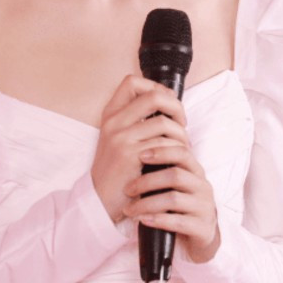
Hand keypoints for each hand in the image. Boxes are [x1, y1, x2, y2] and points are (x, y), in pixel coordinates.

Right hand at [90, 75, 188, 223]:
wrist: (99, 200)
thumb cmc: (116, 169)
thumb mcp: (118, 138)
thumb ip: (135, 119)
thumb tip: (168, 101)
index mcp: (111, 114)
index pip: (132, 82)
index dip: (155, 86)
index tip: (166, 101)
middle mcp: (114, 122)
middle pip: (153, 96)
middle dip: (175, 106)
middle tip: (182, 121)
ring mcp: (121, 138)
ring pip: (163, 123)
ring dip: (180, 134)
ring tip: (182, 145)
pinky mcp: (130, 155)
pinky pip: (164, 145)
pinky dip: (176, 150)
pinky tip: (176, 158)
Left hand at [122, 144, 220, 263]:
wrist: (200, 238)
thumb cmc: (179, 207)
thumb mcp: (174, 186)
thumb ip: (163, 171)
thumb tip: (135, 153)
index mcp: (196, 172)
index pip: (182, 153)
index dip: (162, 152)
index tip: (140, 156)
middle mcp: (203, 187)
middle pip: (175, 175)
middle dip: (147, 181)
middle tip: (127, 189)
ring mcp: (205, 208)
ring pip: (173, 199)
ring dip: (146, 204)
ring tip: (129, 209)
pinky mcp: (203, 228)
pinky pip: (178, 222)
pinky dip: (158, 220)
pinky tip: (143, 220)